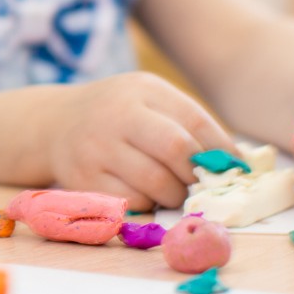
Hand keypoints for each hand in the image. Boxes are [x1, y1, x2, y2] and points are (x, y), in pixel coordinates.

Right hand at [47, 73, 235, 210]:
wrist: (54, 123)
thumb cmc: (118, 114)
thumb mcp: (149, 101)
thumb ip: (188, 124)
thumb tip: (238, 163)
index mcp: (142, 90)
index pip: (195, 122)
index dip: (221, 151)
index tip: (233, 169)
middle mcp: (117, 114)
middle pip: (176, 150)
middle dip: (196, 174)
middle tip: (199, 183)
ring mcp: (96, 147)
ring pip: (157, 182)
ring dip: (175, 194)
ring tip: (172, 189)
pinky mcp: (83, 177)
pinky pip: (133, 201)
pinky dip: (148, 203)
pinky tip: (143, 192)